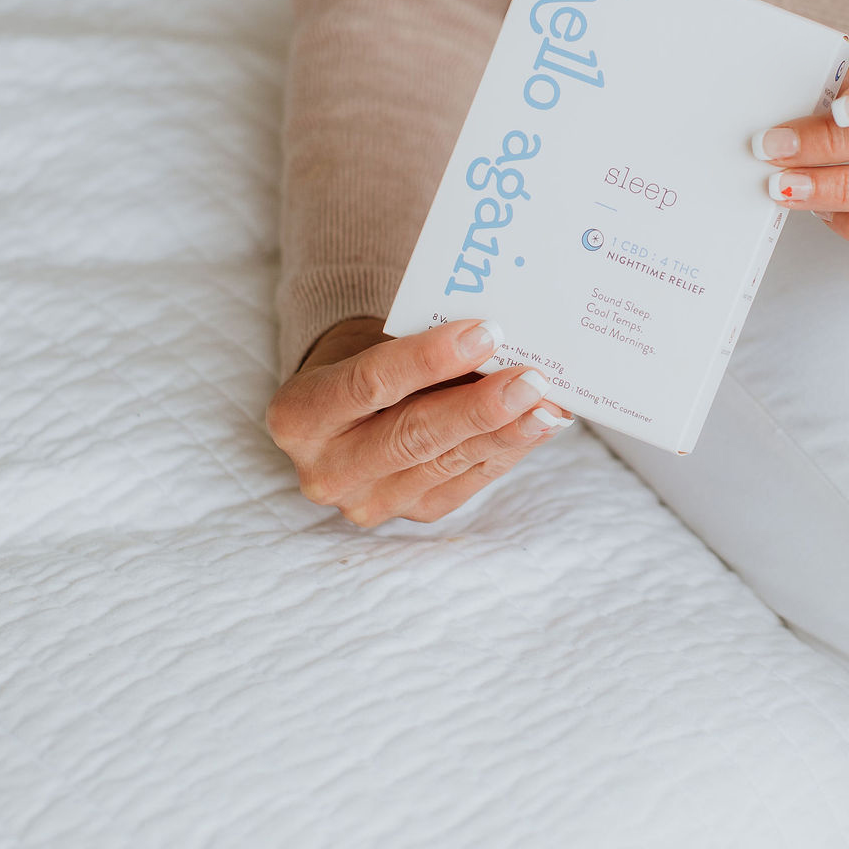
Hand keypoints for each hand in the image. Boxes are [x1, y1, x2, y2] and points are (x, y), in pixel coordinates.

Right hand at [266, 317, 570, 527]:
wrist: (347, 407)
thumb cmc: (363, 359)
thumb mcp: (372, 343)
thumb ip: (421, 349)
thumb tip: (500, 347)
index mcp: (299, 414)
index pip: (370, 382)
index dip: (430, 359)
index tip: (486, 332)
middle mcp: (325, 469)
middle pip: (413, 435)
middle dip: (479, 406)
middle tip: (532, 379)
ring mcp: (367, 503)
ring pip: (446, 464)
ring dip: (505, 433)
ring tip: (549, 404)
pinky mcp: (410, 516)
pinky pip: (466, 483)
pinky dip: (507, 451)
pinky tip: (538, 426)